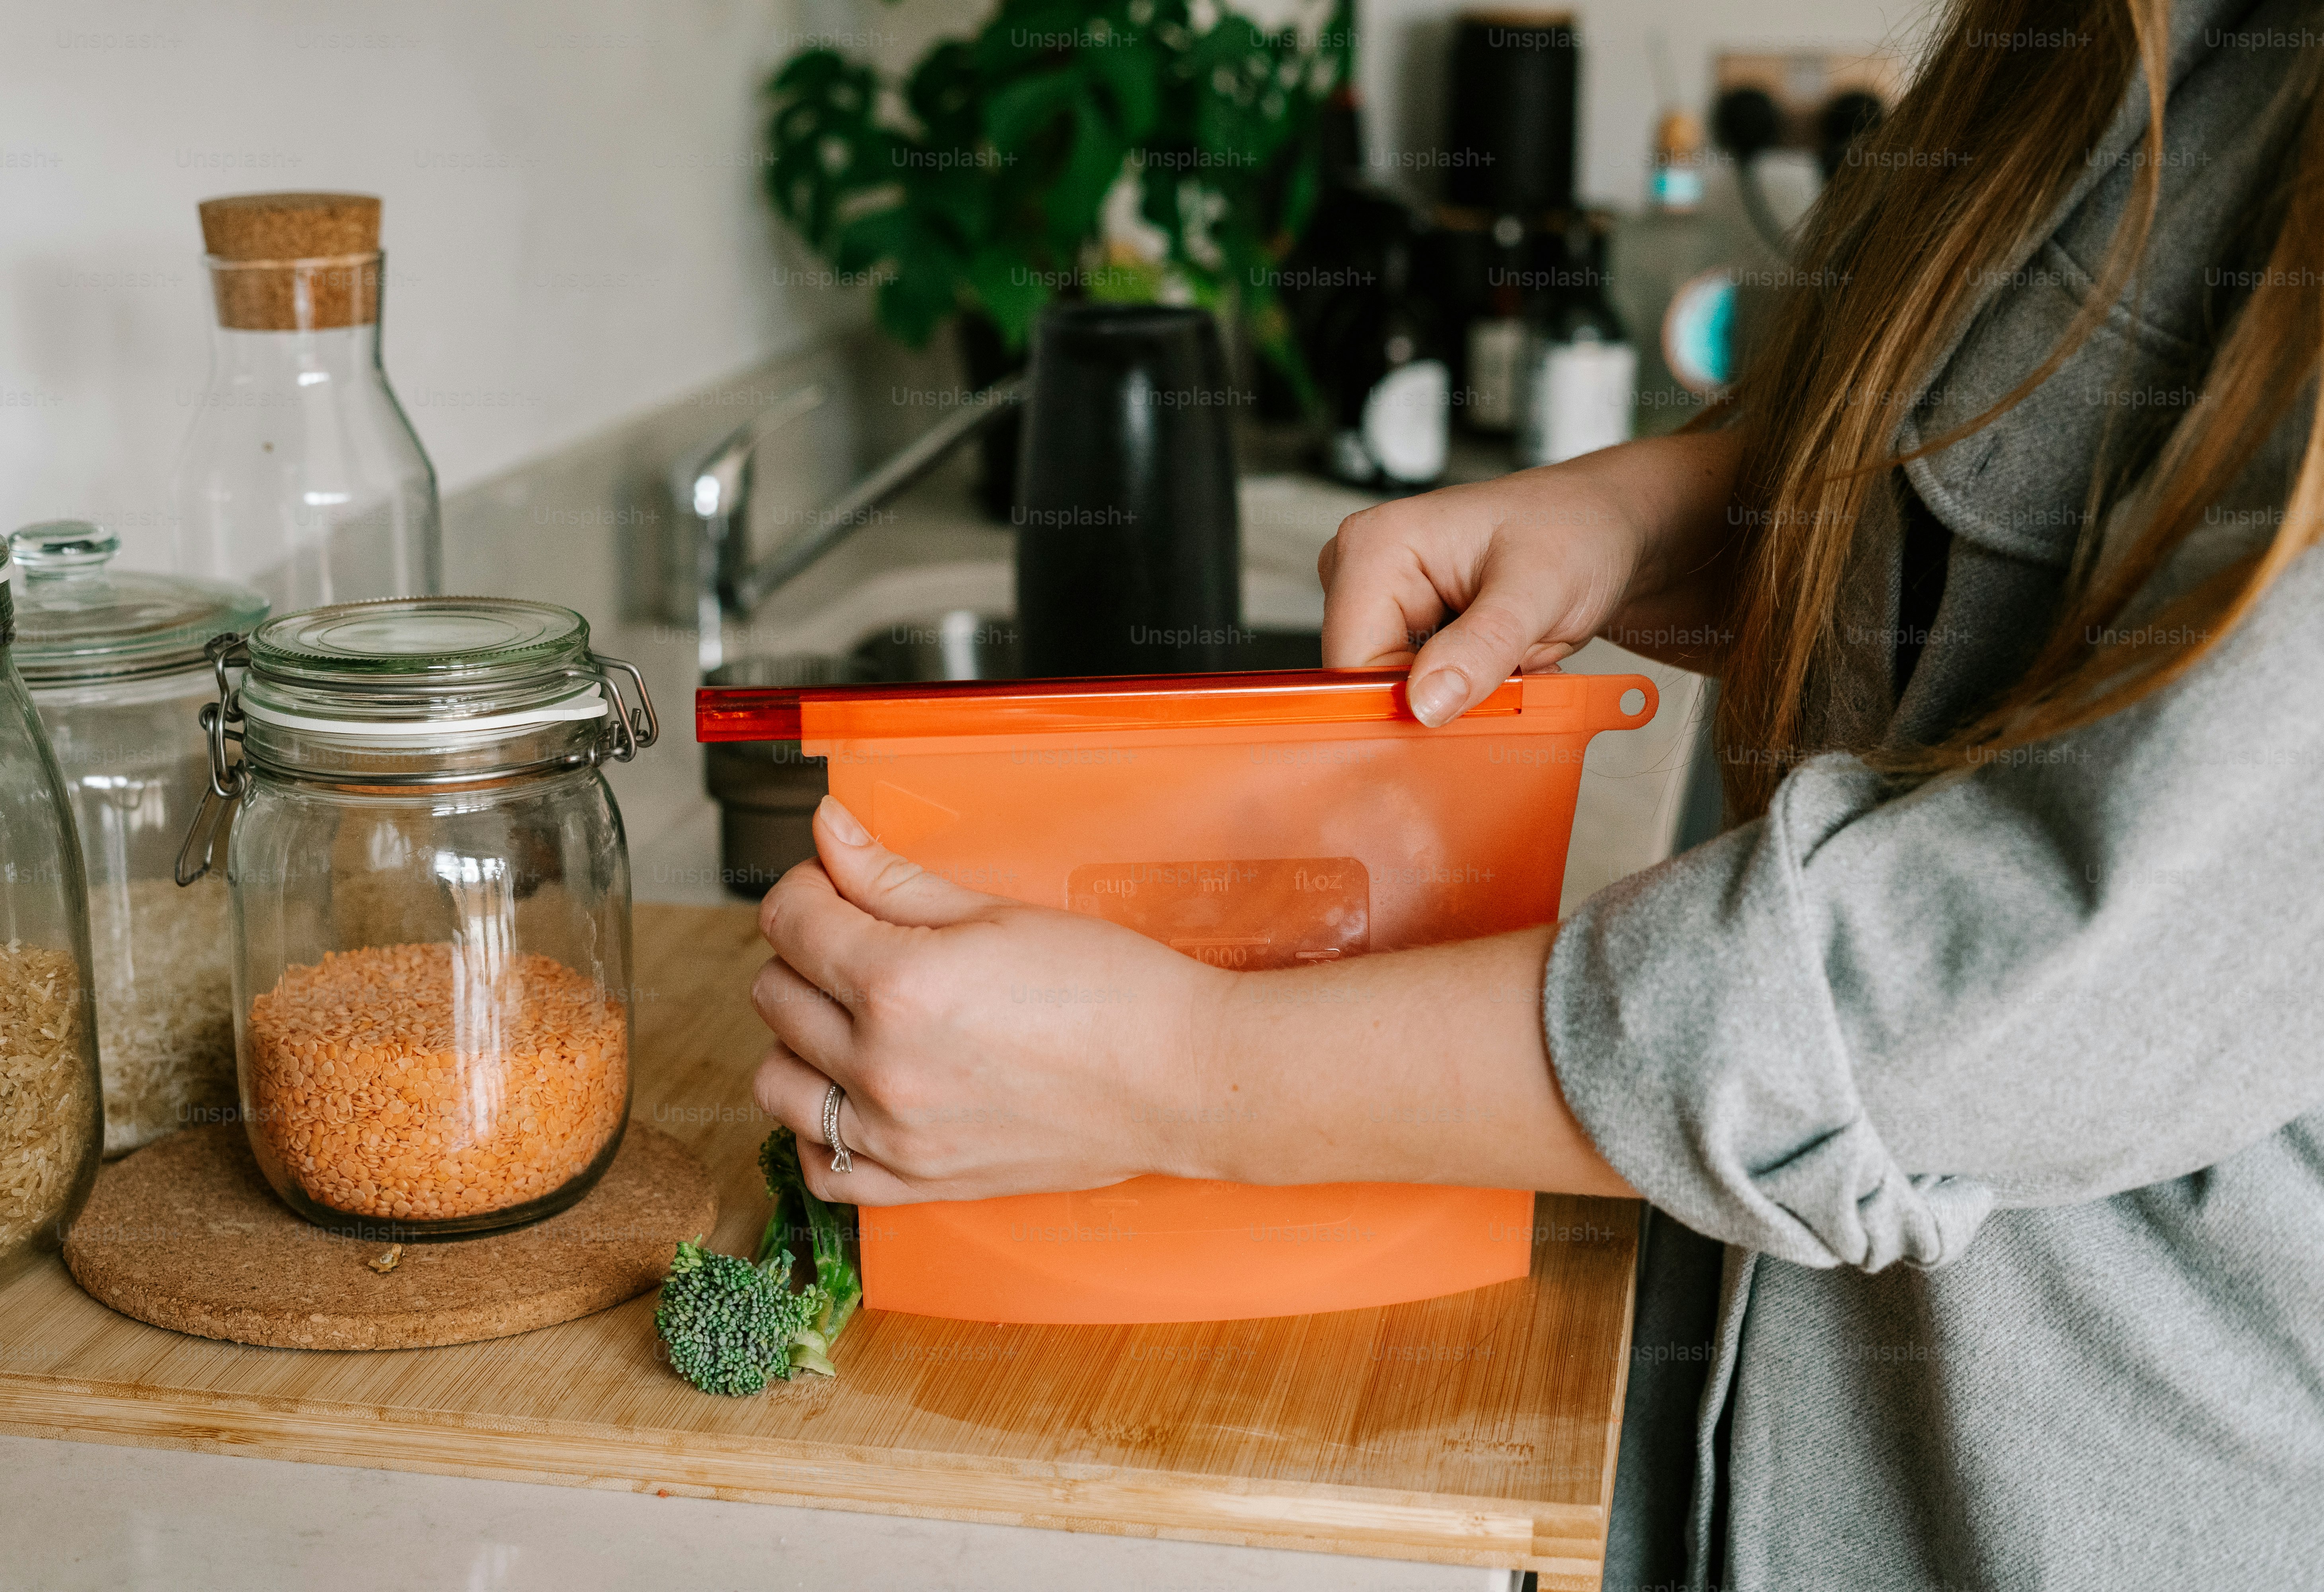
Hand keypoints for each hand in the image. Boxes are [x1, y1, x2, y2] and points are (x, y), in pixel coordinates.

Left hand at [750, 797, 1227, 1205]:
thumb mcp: (997, 912)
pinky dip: (820, 1131)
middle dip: (804, 954)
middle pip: (774, 994)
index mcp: (900, 984)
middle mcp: (884, 1066)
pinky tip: (854, 1096)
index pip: (789, 920)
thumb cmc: (1110, 988)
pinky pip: (820, 1167)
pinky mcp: (919, 1182)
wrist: (1182, 1078)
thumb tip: (826, 831)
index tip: (835, 885)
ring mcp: (897, 1134)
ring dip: (798, 1042)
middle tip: (859, 943)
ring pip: (776, 1082)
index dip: (807, 887)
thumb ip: (892, 878)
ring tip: (851, 1021)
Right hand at [1317, 429, 1745, 720]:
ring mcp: (1379, 598)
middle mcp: (1361, 570)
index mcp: (1375, 546)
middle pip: (1368, 681)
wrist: (1607, 528)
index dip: (1407, 706)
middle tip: (1513, 674)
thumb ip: (1482, 646)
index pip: (1352, 664)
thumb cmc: (1577, 532)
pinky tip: (1505, 663)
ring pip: (1395, 692)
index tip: (1477, 712)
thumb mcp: (1539, 590)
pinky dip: (1466, 691)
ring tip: (1515, 661)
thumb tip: (1425, 703)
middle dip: (1444, 699)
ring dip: (1462, 696)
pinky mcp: (1401, 623)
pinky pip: (1417, 687)